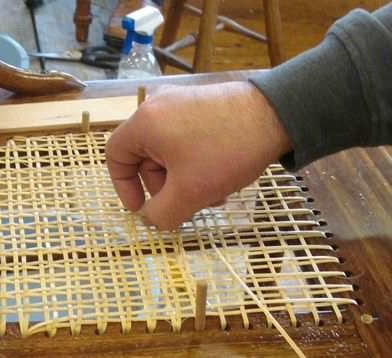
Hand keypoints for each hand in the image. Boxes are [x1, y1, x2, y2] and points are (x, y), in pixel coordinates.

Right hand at [105, 81, 290, 228]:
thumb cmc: (225, 152)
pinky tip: (221, 179)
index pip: (115, 156)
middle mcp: (159, 108)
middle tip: (185, 205)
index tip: (142, 208)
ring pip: (170, 153)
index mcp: (145, 123)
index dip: (124, 188)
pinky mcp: (204, 106)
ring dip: (184, 180)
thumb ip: (161, 214)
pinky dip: (197, 165)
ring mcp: (183, 104)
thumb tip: (151, 220)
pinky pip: (188, 142)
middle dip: (164, 188)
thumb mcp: (188, 193)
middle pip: (145, 158)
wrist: (277, 116)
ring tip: (211, 195)